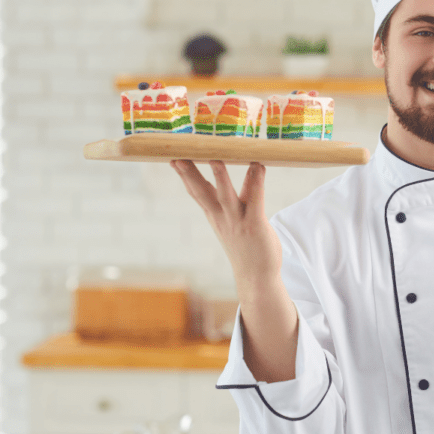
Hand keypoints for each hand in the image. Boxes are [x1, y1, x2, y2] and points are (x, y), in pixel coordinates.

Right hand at [171, 160, 281, 290]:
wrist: (256, 278)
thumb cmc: (247, 246)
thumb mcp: (234, 221)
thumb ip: (235, 198)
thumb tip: (241, 174)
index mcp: (215, 216)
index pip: (197, 193)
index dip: (186, 176)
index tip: (174, 158)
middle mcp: (222, 218)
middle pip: (203, 192)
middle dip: (190, 174)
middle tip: (178, 155)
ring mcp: (237, 222)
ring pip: (226, 195)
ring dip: (220, 177)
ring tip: (215, 158)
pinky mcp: (255, 225)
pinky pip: (255, 199)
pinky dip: (256, 182)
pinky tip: (259, 166)